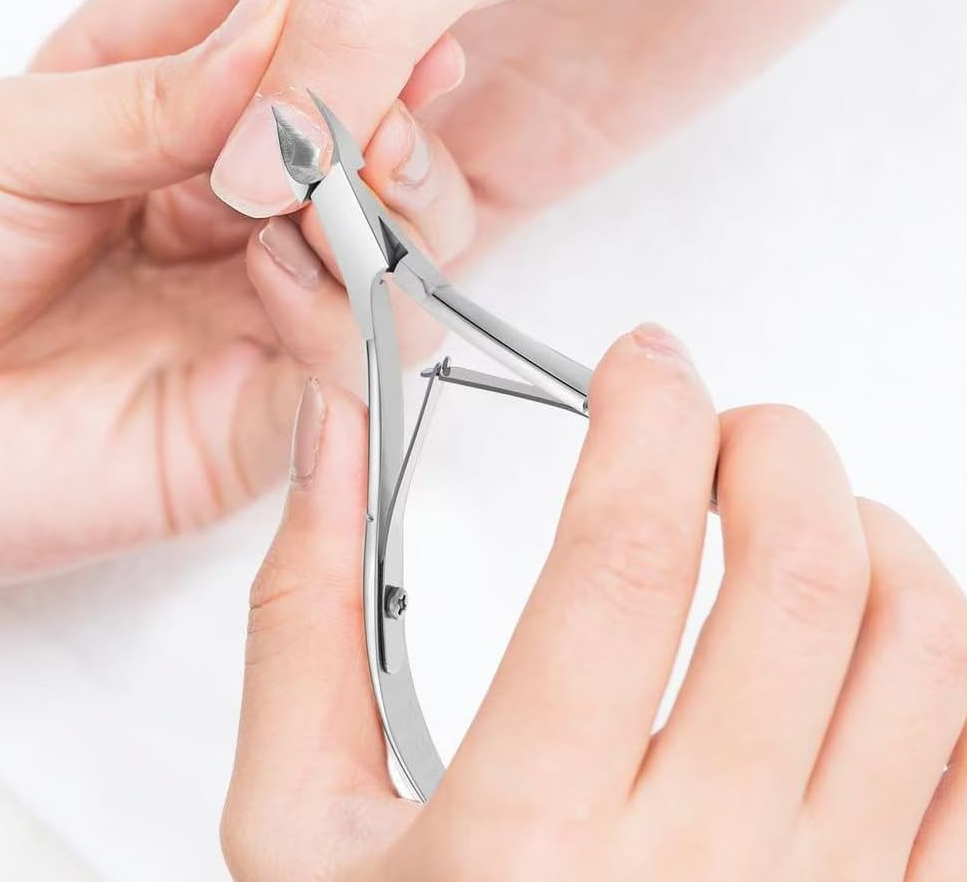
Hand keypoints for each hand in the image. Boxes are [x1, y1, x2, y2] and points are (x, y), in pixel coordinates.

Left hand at [0, 0, 476, 617]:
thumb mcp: (14, 139)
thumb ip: (157, 92)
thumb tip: (286, 2)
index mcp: (191, 168)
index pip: (319, 118)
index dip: (373, 80)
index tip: (413, 40)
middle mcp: (239, 253)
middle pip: (381, 208)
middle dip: (399, 161)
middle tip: (386, 123)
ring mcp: (249, 345)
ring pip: (387, 296)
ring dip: (384, 237)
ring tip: (325, 199)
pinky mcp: (245, 439)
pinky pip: (342, 390)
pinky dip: (344, 330)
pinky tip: (287, 276)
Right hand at [37, 0, 965, 247]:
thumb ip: (354, 30)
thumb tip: (235, 172)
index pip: (134, 41)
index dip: (89, 132)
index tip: (76, 232)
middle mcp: (348, 29)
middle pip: (225, 155)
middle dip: (223, 224)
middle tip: (261, 268)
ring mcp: (426, 101)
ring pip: (328, 215)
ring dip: (333, 254)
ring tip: (372, 251)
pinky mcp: (507, 159)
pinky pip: (429, 246)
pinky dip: (414, 275)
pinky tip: (429, 268)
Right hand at [222, 327, 966, 879]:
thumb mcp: (296, 824)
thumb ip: (301, 612)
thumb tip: (330, 437)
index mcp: (526, 843)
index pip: (627, 556)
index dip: (648, 419)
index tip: (641, 366)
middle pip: (804, 580)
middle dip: (773, 446)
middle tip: (725, 428)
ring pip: (924, 654)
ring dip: (870, 534)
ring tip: (801, 517)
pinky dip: (940, 658)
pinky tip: (863, 642)